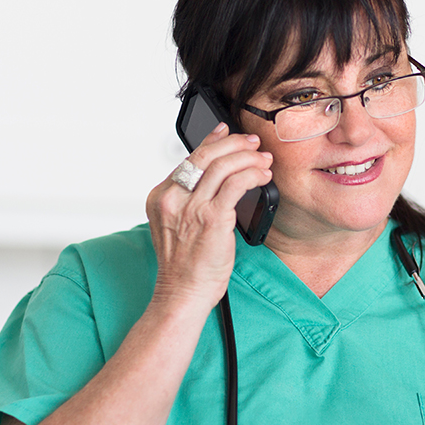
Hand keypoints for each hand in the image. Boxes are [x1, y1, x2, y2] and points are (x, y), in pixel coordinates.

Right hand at [146, 123, 272, 311]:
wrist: (182, 293)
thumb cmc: (185, 265)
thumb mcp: (178, 225)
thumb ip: (190, 200)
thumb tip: (217, 175)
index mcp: (160, 197)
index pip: (190, 158)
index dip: (212, 140)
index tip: (227, 131)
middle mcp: (173, 198)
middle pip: (206, 155)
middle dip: (234, 143)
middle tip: (253, 143)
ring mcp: (191, 208)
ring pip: (224, 166)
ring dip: (249, 158)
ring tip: (263, 161)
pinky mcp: (213, 218)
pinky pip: (237, 184)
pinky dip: (254, 175)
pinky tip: (263, 177)